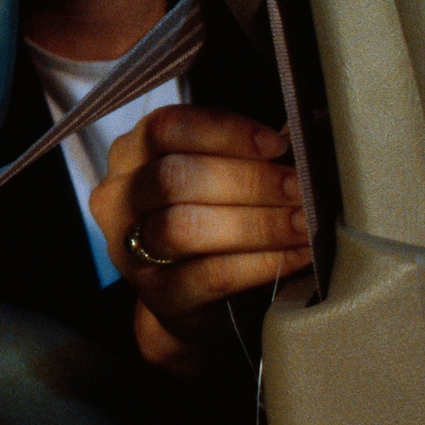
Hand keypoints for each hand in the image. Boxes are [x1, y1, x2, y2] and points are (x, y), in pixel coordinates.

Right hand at [89, 104, 309, 374]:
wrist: (190, 296)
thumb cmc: (209, 219)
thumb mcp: (212, 174)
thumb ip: (243, 151)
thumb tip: (306, 133)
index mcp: (132, 153)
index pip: (166, 128)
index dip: (224, 132)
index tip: (277, 144)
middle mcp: (119, 197)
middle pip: (173, 177)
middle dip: (247, 180)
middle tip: (298, 188)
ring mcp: (129, 249)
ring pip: (185, 227)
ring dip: (257, 223)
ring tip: (302, 223)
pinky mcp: (158, 294)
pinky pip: (209, 276)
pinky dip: (261, 263)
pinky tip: (295, 255)